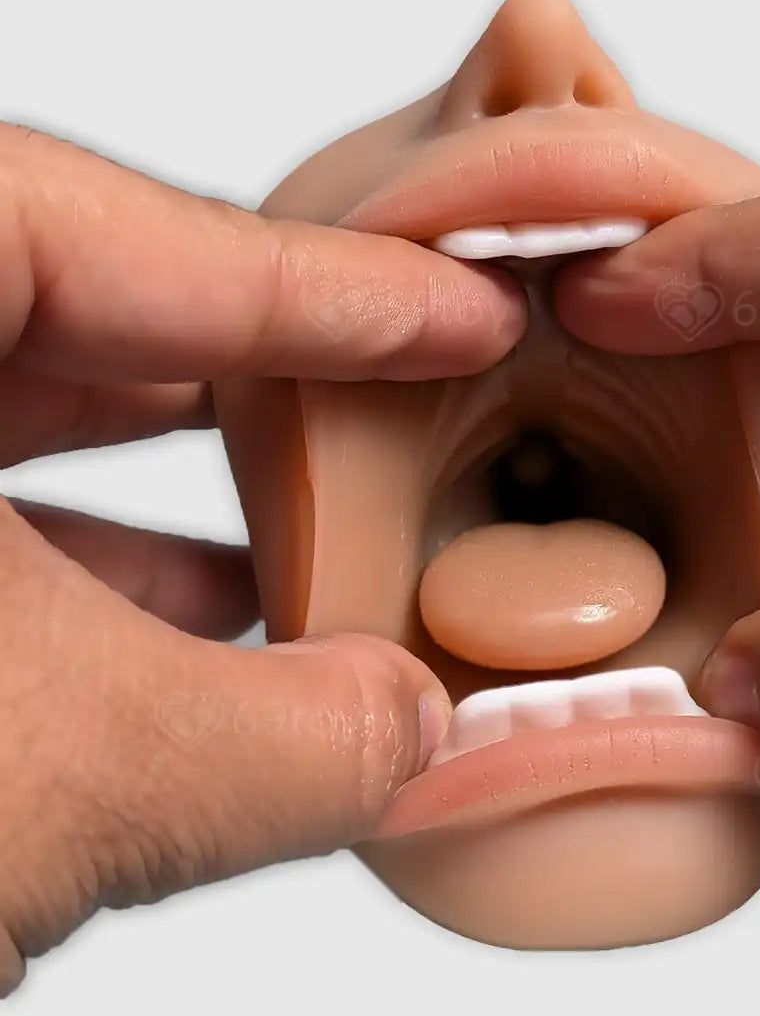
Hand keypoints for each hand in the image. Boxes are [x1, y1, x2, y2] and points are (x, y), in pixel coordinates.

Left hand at [0, 122, 525, 993]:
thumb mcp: (50, 779)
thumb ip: (286, 742)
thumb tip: (420, 734)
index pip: (122, 236)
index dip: (332, 285)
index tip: (459, 310)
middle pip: (74, 317)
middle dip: (263, 381)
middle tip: (402, 412)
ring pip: (10, 428)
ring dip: (183, 494)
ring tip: (324, 541)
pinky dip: (92, 585)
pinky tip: (193, 637)